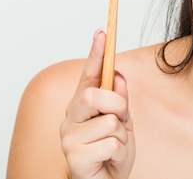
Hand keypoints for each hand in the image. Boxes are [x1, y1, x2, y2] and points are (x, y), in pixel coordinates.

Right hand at [60, 30, 134, 178]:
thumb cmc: (111, 151)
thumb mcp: (123, 122)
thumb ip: (119, 100)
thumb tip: (117, 75)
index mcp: (82, 105)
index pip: (88, 74)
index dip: (96, 53)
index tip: (103, 32)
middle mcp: (71, 117)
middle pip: (95, 95)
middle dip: (117, 106)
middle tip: (120, 121)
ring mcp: (69, 137)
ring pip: (109, 122)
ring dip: (122, 137)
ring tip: (114, 147)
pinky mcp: (74, 157)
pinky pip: (110, 144)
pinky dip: (119, 153)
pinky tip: (110, 160)